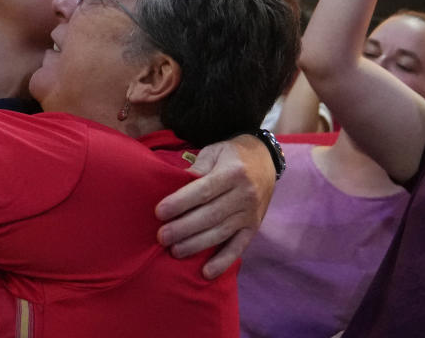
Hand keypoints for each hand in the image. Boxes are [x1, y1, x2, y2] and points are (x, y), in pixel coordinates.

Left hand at [155, 134, 274, 279]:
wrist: (265, 161)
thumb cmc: (232, 155)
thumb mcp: (214, 152)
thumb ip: (196, 167)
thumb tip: (173, 185)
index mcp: (233, 172)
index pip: (203, 191)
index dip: (180, 203)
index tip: (159, 212)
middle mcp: (245, 194)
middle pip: (210, 215)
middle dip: (183, 228)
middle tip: (161, 237)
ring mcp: (251, 214)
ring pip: (221, 233)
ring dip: (196, 245)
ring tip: (174, 251)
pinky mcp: (254, 228)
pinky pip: (238, 247)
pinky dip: (223, 262)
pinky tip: (206, 272)